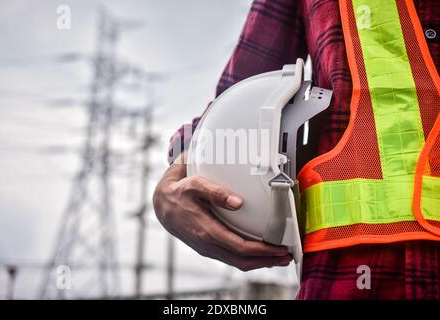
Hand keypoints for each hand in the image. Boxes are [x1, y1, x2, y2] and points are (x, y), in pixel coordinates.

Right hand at [153, 152, 291, 270]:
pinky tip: (258, 253)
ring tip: (278, 258)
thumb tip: (238, 202)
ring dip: (259, 262)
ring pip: (237, 263)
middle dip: (267, 261)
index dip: (262, 251)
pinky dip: (248, 259)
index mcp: (207, 230)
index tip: (280, 249)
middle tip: (287, 257)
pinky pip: (231, 258)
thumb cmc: (179, 192)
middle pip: (242, 261)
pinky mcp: (207, 248)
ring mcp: (207, 249)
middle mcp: (208, 244)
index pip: (240, 247)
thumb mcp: (195, 185)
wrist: (161, 205)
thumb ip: (216, 192)